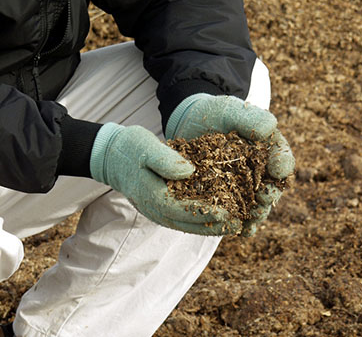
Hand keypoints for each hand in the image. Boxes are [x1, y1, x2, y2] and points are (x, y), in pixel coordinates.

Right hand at [90, 123, 240, 234]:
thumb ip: (165, 160)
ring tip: (234, 225)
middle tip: (238, 224)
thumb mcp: (146, 147)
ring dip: (210, 227)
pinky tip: (219, 217)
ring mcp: (157, 211)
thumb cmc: (130, 147)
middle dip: (214, 226)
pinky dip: (201, 220)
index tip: (228, 213)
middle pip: (188, 223)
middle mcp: (155, 209)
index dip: (207, 213)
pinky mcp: (162, 207)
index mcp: (152, 195)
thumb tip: (189, 172)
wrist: (112, 156)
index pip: (183, 210)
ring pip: (187, 224)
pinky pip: (184, 218)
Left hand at [165, 94, 294, 235]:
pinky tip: (241, 231)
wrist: (191, 125)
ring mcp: (246, 187)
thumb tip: (271, 128)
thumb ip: (251, 118)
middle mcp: (262, 171)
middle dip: (270, 194)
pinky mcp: (228, 198)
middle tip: (264, 199)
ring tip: (253, 219)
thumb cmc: (216, 115)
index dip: (283, 165)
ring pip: (258, 204)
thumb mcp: (231, 110)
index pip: (282, 158)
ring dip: (258, 214)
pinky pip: (239, 213)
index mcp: (269, 149)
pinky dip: (242, 223)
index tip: (279, 169)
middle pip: (273, 186)